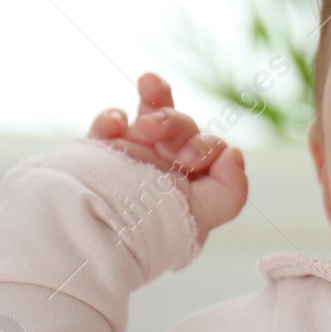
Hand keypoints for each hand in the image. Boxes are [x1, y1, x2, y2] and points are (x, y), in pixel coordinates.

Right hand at [86, 72, 247, 242]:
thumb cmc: (152, 232)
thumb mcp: (201, 219)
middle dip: (176, 123)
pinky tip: (115, 124)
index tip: (189, 161)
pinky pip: (110, 122)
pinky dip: (113, 116)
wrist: (96, 237)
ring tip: (146, 94)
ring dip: (156, 99)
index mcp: (193, 178)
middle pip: (183, 125)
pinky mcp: (102, 149)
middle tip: (156, 133)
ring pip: (152, 112)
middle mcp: (166, 163)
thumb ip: (230, 190)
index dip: (205, 147)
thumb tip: (234, 153)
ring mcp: (135, 153)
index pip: (210, 146)